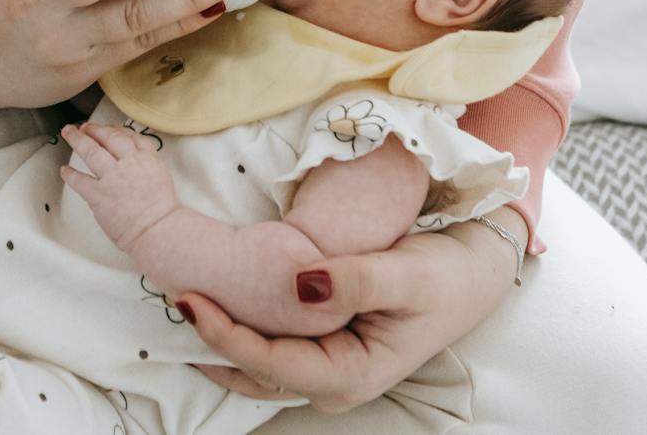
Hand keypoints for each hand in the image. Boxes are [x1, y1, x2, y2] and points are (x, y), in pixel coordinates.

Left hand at [59, 122, 179, 251]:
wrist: (157, 229)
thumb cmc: (162, 211)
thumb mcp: (160, 176)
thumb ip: (146, 163)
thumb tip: (132, 157)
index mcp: (146, 158)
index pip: (129, 136)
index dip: (115, 129)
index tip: (108, 128)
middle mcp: (128, 163)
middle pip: (108, 137)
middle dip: (95, 129)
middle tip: (84, 126)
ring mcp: (112, 178)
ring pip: (91, 151)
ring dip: (78, 139)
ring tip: (68, 133)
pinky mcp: (98, 195)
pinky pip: (80, 180)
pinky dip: (70, 174)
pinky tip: (64, 170)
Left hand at [176, 207, 524, 412]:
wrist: (475, 267)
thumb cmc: (448, 275)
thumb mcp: (409, 275)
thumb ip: (357, 281)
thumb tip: (302, 284)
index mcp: (351, 374)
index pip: (271, 364)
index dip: (225, 336)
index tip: (189, 302)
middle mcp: (332, 379)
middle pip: (255, 370)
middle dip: (210, 338)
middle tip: (171, 292)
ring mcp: (326, 362)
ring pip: (257, 361)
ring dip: (220, 333)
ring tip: (182, 294)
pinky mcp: (322, 341)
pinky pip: (271, 340)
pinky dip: (241, 322)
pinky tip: (216, 295)